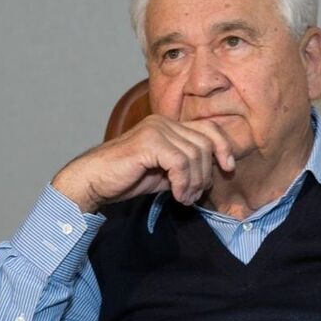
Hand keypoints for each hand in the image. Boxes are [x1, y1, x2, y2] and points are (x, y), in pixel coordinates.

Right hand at [51, 115, 235, 212]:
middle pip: (205, 143)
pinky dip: (184, 182)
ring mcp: (156, 130)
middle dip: (206, 173)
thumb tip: (209, 177)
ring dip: (195, 182)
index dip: (223, 147)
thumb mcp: (164, 173)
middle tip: (196, 195)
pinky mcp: (149, 142)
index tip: (228, 168)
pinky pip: (180, 163)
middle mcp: (163, 122)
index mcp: (168, 125)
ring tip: (185, 199)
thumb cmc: (125, 178)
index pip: (208, 128)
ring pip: (194, 154)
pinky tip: (178, 196)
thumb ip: (185, 169)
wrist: (93, 182)